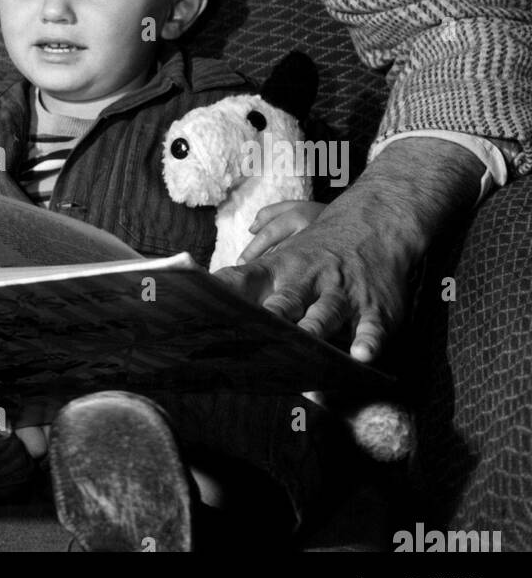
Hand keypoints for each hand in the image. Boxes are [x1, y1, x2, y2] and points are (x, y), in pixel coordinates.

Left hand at [213, 139, 482, 362]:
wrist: (374, 221)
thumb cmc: (317, 250)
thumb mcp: (282, 253)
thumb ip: (248, 275)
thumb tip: (207, 285)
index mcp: (281, 268)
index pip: (245, 278)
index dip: (225, 291)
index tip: (203, 303)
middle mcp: (308, 280)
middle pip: (286, 298)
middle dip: (273, 314)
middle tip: (257, 330)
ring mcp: (341, 292)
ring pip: (326, 312)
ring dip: (315, 328)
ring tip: (306, 343)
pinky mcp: (373, 307)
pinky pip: (370, 325)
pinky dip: (367, 340)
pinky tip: (361, 355)